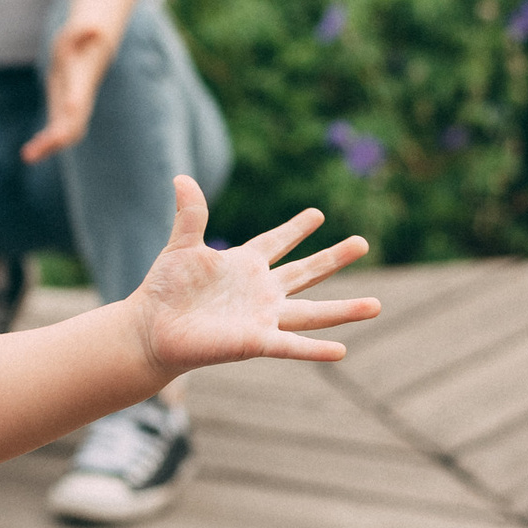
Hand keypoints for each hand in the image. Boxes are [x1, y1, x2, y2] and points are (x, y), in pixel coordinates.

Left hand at [21, 15, 111, 162]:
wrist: (89, 56)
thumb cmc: (79, 43)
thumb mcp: (75, 34)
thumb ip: (81, 33)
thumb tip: (93, 27)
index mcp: (81, 81)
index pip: (80, 95)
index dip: (74, 104)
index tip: (70, 114)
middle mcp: (80, 101)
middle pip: (73, 123)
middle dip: (57, 136)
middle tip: (37, 150)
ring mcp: (73, 111)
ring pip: (65, 134)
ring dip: (47, 146)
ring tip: (28, 156)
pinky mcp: (64, 116)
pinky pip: (56, 134)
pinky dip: (44, 144)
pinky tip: (29, 153)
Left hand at [126, 175, 380, 379]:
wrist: (150, 329)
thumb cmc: (164, 290)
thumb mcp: (181, 247)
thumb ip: (191, 215)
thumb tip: (181, 177)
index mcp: (244, 265)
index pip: (276, 242)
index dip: (296, 229)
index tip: (318, 214)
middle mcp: (260, 291)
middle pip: (306, 272)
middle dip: (333, 258)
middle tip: (362, 242)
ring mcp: (262, 317)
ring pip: (312, 313)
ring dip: (345, 310)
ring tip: (377, 306)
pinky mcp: (255, 342)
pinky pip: (291, 346)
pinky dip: (315, 349)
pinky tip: (341, 350)